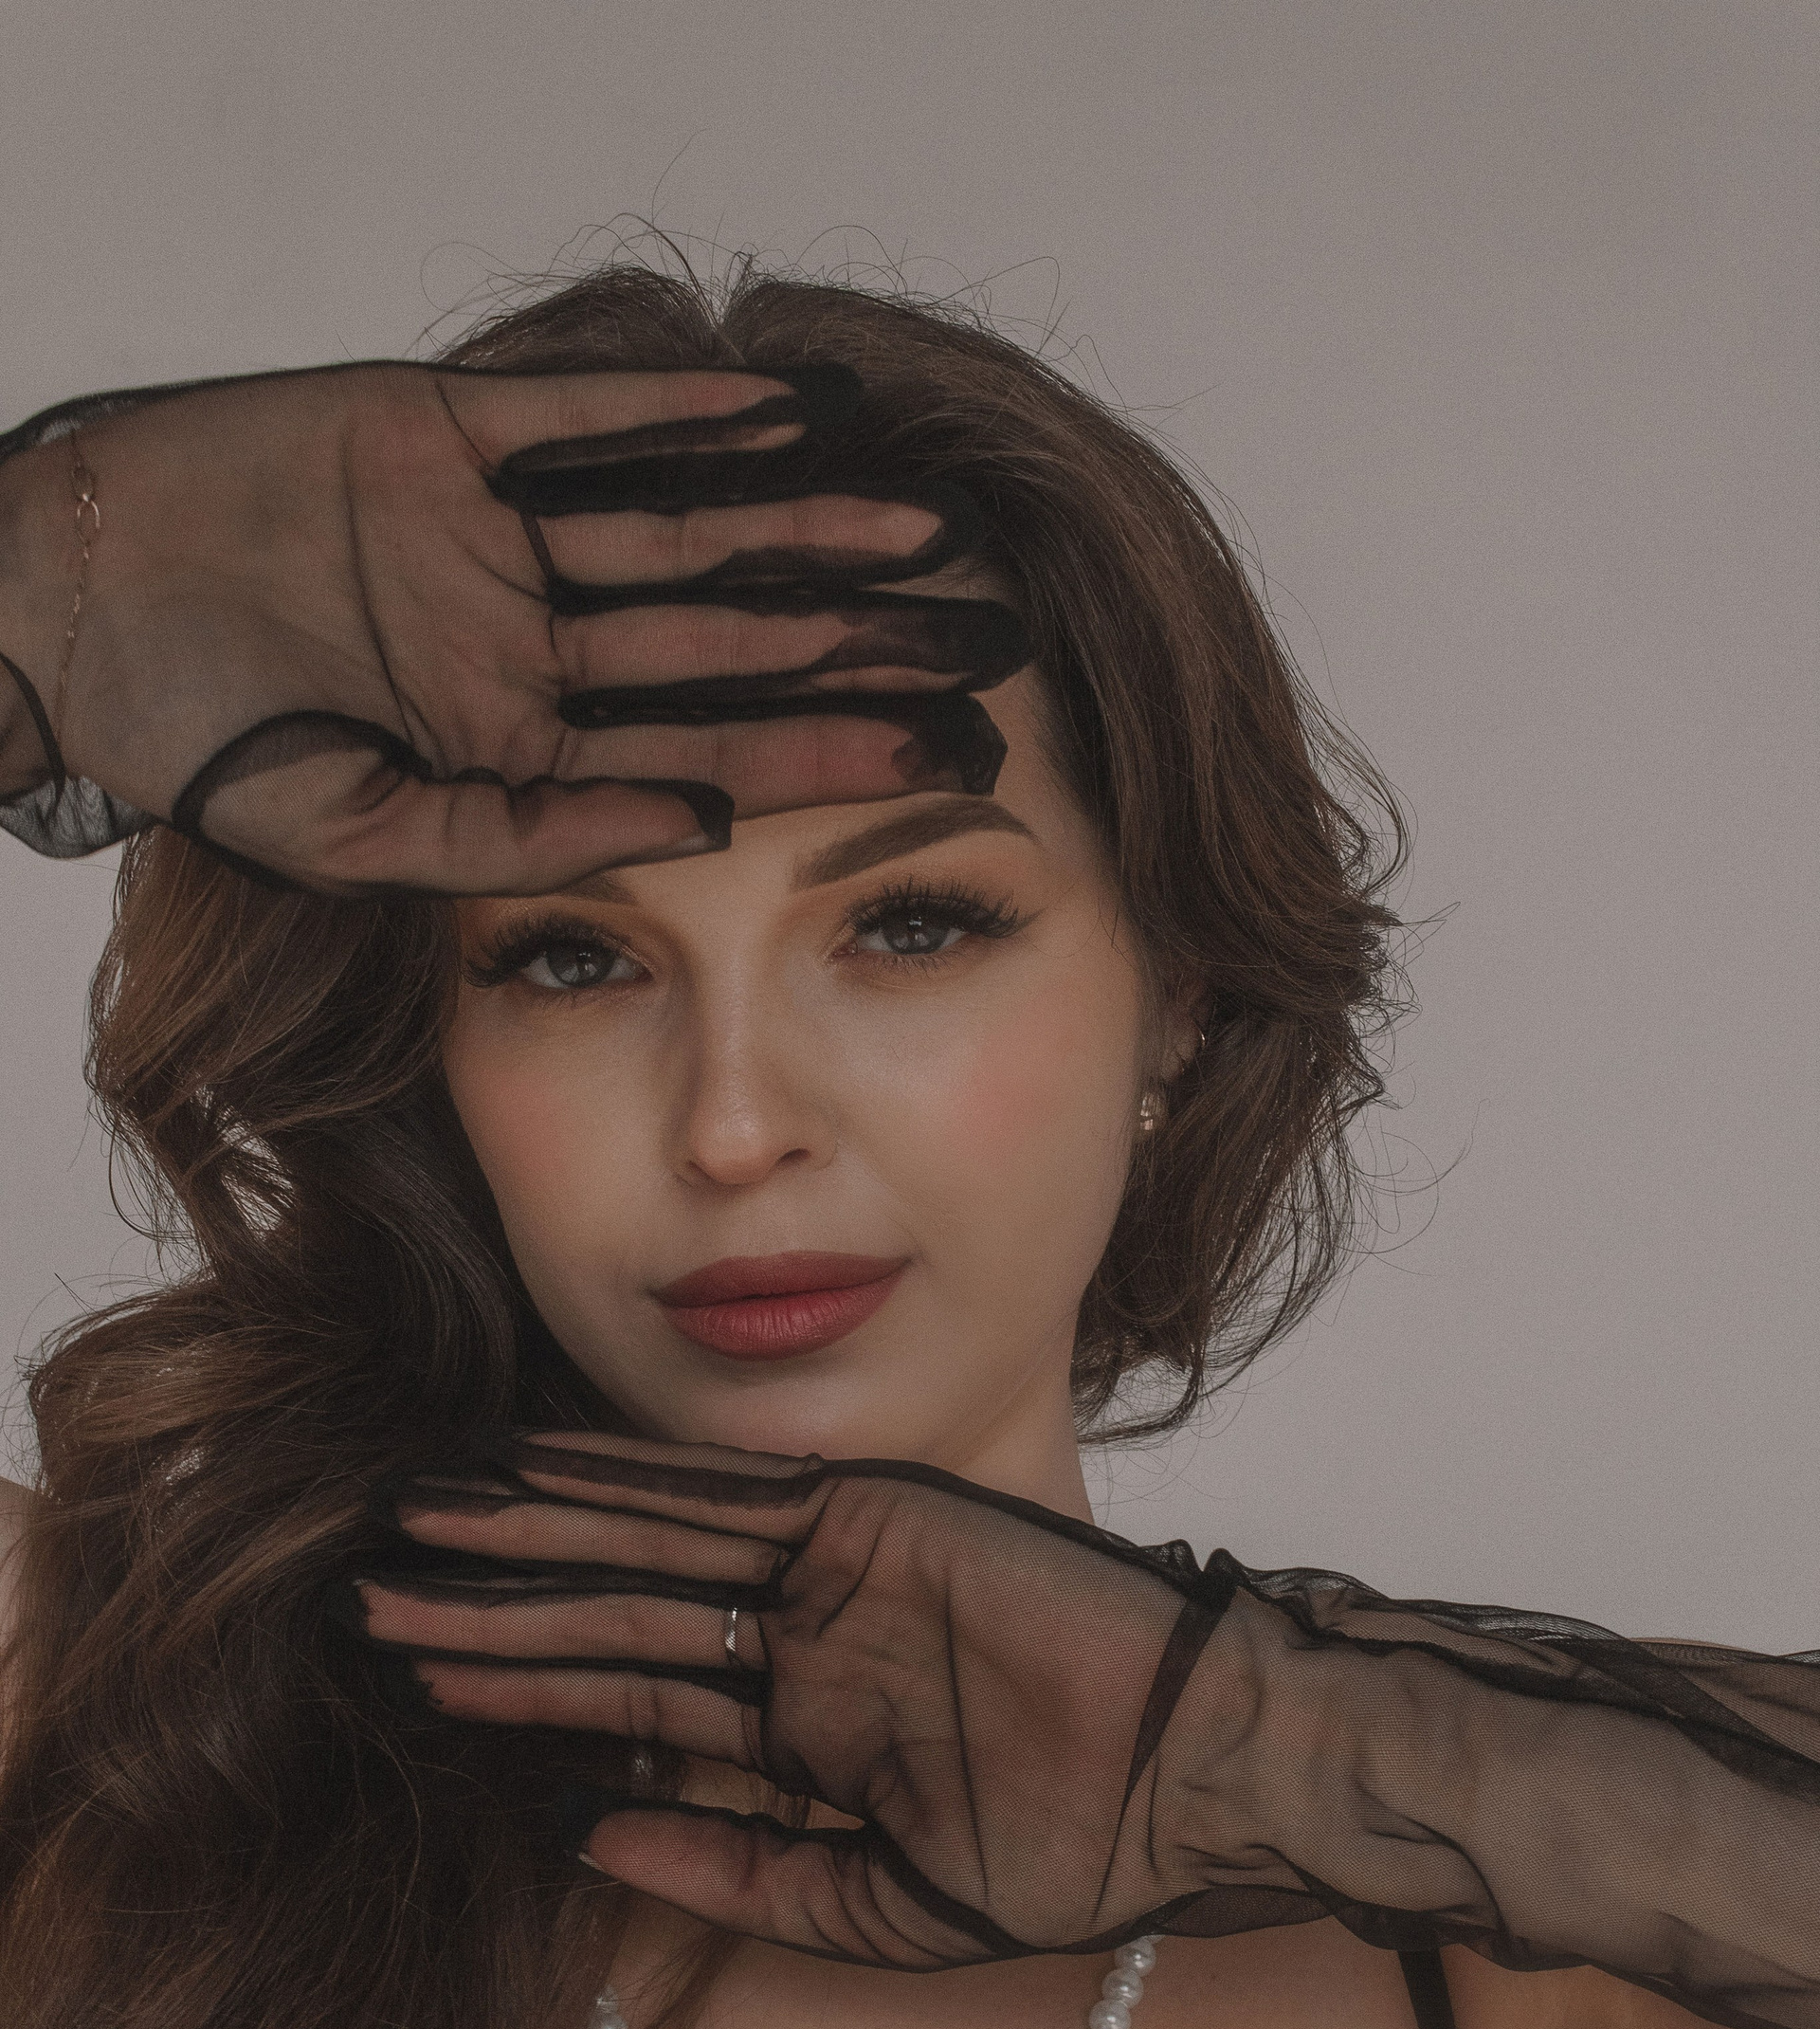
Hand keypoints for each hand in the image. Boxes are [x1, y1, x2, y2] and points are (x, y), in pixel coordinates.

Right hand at [0, 360, 1024, 893]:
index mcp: (520, 744)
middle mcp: (527, 639)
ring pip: (679, 525)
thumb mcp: (361, 831)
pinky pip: (577, 421)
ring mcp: (488, 534)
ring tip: (925, 524)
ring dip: (800, 521)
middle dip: (853, 640)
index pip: (710, 749)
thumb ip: (523, 835)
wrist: (57, 613)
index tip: (947, 761)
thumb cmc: (189, 740)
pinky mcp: (435, 428)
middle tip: (984, 637)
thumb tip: (694, 823)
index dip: (830, 753)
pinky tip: (785, 415)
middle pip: (724, 640)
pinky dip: (674, 412)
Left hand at [350, 1432, 1236, 1966]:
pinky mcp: (865, 1517)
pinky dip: (620, 1483)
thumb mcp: (890, 1905)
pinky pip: (717, 1499)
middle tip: (368, 1599)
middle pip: (610, 1622)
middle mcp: (803, 1644)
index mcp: (809, 1735)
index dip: (523, 1693)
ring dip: (527, 1540)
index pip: (633, 1707)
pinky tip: (526, 1475)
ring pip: (641, 1550)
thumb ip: (744, 1875)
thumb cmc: (1088, 1851)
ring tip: (413, 1529)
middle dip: (490, 1616)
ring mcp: (831, 1573)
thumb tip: (590, 1843)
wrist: (1214, 1761)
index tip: (419, 1684)